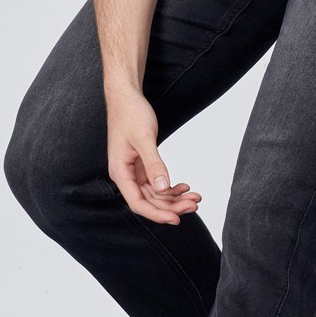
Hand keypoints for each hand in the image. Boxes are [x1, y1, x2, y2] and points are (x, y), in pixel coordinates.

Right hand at [105, 86, 201, 225]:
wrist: (126, 97)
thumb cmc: (131, 114)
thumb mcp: (144, 138)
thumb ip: (154, 164)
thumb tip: (163, 188)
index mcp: (121, 172)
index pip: (138, 203)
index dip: (158, 214)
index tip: (177, 219)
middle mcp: (125, 176)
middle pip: (149, 201)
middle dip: (172, 206)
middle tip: (195, 204)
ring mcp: (133, 171)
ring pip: (155, 194)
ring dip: (174, 198)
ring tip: (195, 197)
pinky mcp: (141, 165)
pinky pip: (156, 183)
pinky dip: (171, 188)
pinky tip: (184, 186)